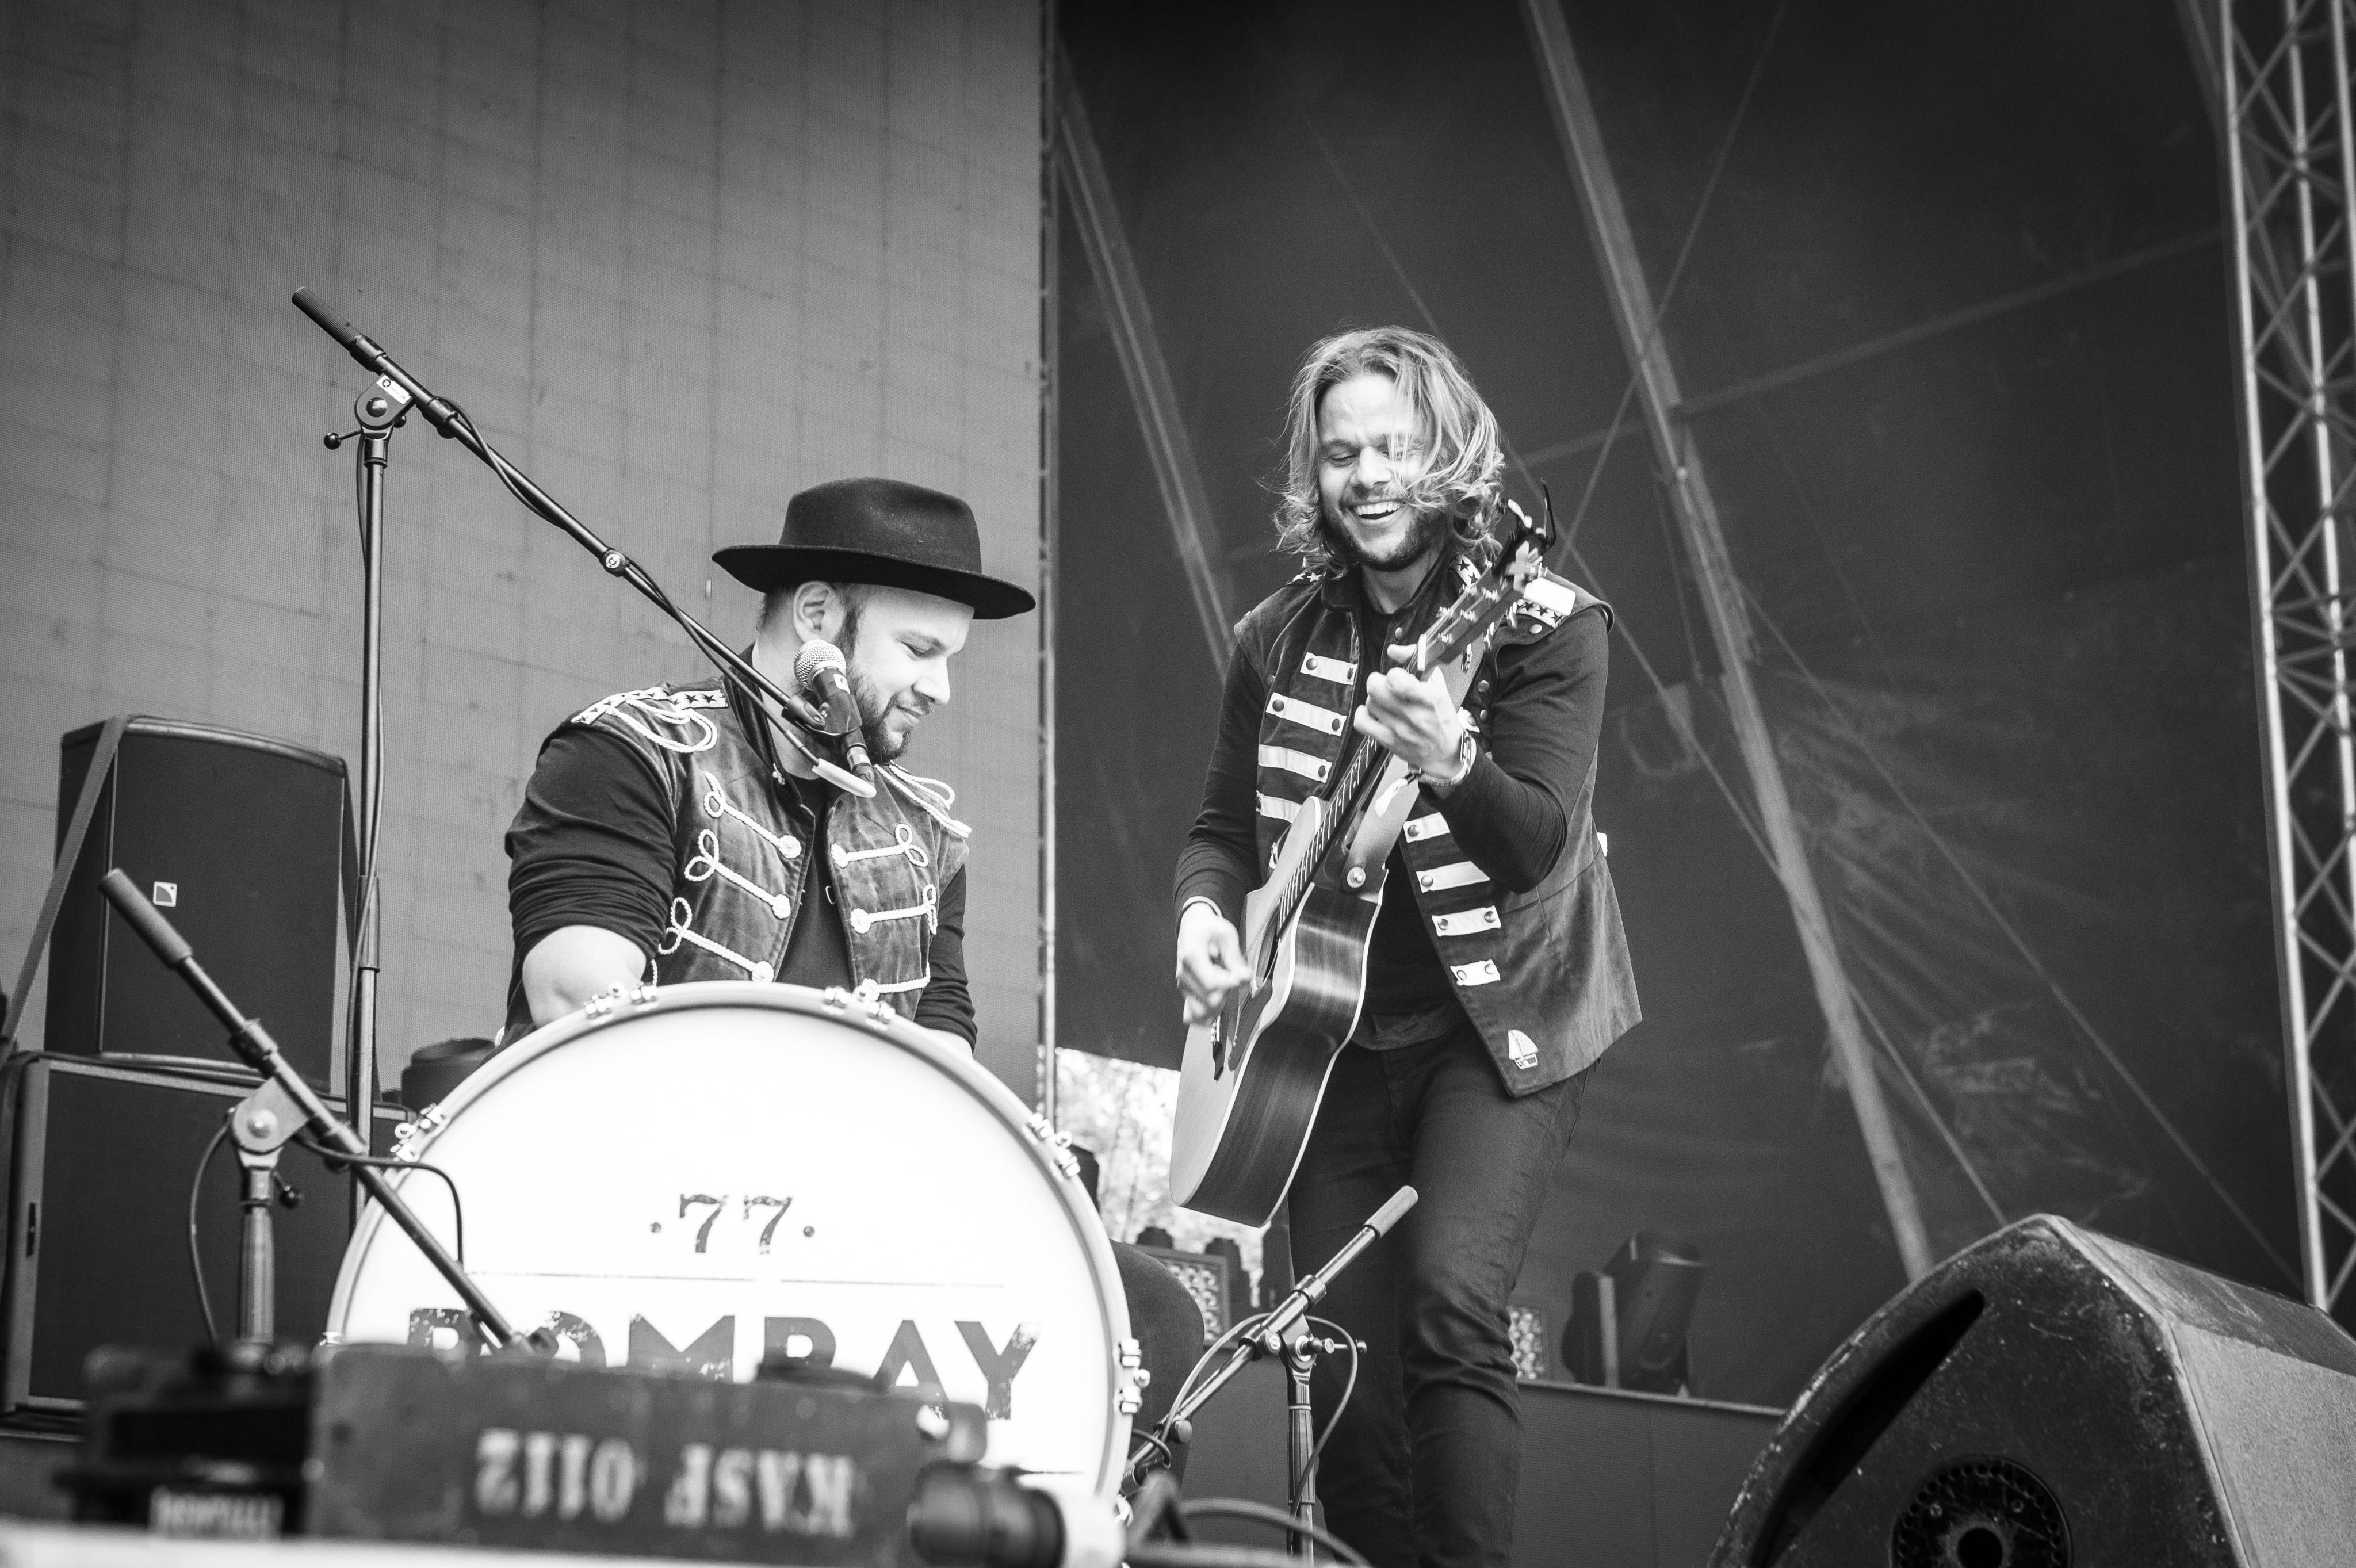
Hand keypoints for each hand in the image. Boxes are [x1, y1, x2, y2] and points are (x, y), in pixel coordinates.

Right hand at [1176, 901, 1253, 1025]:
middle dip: (1227, 992)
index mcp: (1191, 956)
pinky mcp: (1186, 993)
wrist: (1193, 927)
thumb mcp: (1227, 935)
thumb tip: (1245, 978)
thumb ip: (1236, 959)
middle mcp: (1184, 974)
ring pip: (1203, 1011)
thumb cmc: (1208, 929)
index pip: (1212, 984)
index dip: (1231, 984)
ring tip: (1223, 985)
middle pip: (1209, 1000)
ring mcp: (1183, 986)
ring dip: (1220, 1003)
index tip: (1241, 975)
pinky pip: (1195, 1014)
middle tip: (1231, 976)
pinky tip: (1218, 1000)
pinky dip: (1210, 1012)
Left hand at [1355, 657, 1466, 780]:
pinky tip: (1373, 713)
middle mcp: (1414, 715)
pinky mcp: (1388, 741)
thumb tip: (1394, 650)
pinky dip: (1363, 714)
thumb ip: (1417, 662)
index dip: (1394, 673)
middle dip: (1378, 681)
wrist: (1445, 752)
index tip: (1398, 676)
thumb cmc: (1441, 717)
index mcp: (1430, 698)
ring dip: (1375, 699)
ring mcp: (1399, 730)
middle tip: (1386, 686)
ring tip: (1385, 701)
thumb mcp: (1438, 686)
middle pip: (1376, 688)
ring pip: (1370, 703)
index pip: (1398, 680)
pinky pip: (1362, 722)